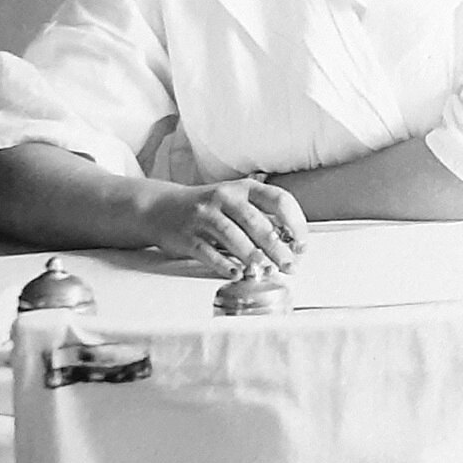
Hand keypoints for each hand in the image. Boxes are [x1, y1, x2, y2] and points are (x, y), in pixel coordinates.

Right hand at [137, 176, 307, 275]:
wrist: (161, 208)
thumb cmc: (207, 207)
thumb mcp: (235, 201)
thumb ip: (261, 216)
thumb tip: (291, 243)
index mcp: (243, 188)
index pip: (279, 200)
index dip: (295, 223)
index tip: (301, 243)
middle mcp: (224, 198)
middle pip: (257, 223)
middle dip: (277, 248)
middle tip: (289, 265)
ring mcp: (204, 216)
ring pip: (233, 236)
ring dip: (252, 257)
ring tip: (265, 271)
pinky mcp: (187, 236)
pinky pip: (208, 252)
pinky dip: (223, 264)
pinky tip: (236, 274)